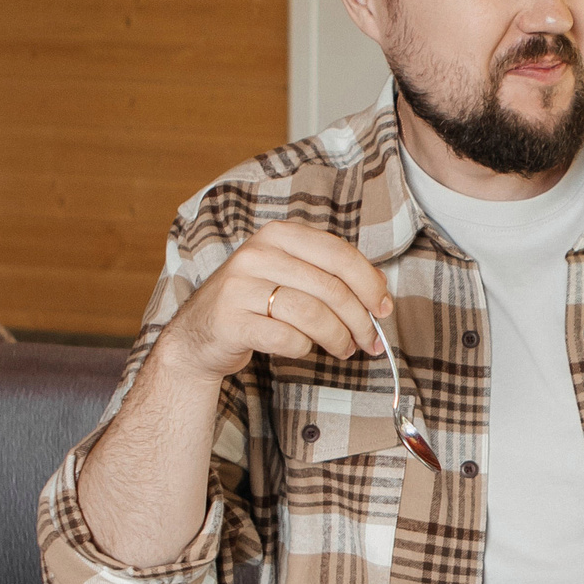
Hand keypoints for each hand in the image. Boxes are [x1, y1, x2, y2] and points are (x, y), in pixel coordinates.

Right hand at [153, 220, 392, 384]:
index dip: (370, 284)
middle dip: (360, 320)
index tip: (385, 309)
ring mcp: (240, 286)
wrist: (199, 333)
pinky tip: (303, 348)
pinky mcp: (230, 320)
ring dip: (338, 338)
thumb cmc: (256, 302)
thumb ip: (331, 275)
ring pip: (312, 314)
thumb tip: (380, 292)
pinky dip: (304, 348)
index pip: (339, 254)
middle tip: (371, 342)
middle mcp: (257, 254)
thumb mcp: (291, 275)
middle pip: (330, 288)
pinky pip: (287, 337)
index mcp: (279, 234)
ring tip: (344, 349)